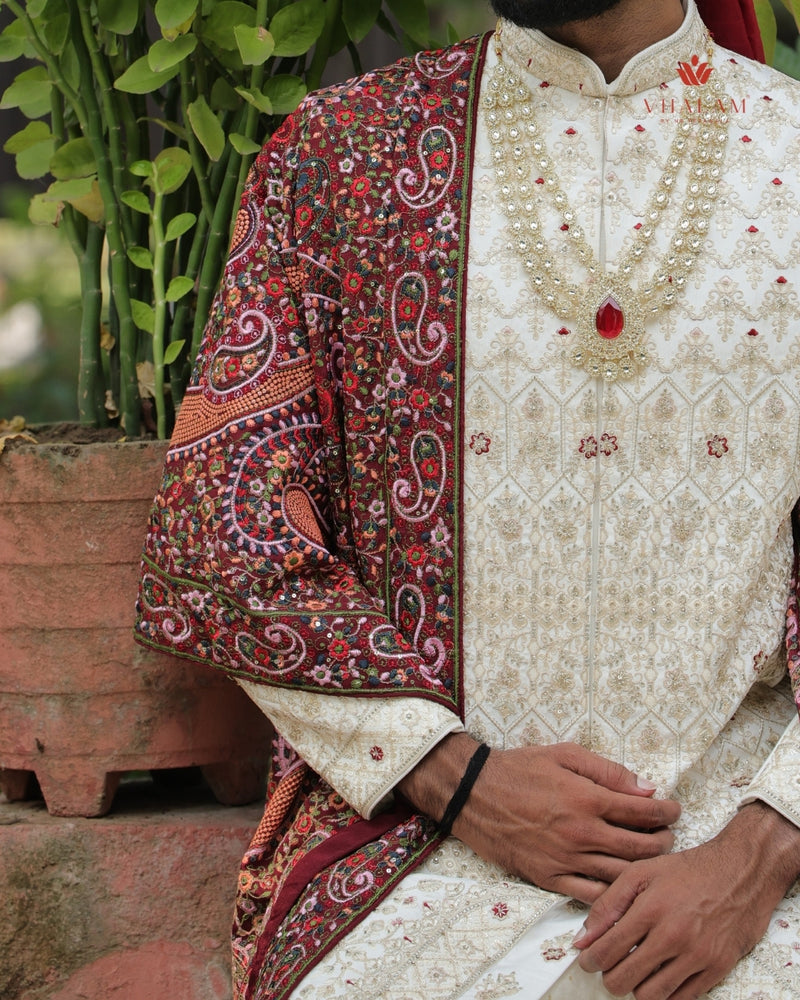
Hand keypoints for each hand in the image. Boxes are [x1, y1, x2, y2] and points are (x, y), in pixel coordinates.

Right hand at [399, 735, 680, 903]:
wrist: (474, 793)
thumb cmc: (519, 768)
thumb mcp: (564, 754)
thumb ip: (608, 771)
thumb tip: (646, 788)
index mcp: (587, 799)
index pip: (643, 812)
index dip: (667, 812)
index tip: (675, 810)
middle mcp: (581, 833)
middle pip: (640, 847)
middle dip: (663, 842)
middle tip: (669, 836)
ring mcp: (565, 859)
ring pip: (620, 874)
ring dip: (644, 868)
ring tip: (651, 859)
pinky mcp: (548, 877)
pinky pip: (591, 894)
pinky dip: (612, 892)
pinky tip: (621, 882)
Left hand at [573, 802, 799, 998]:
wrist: (740, 872)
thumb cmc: (689, 871)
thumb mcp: (641, 872)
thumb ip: (607, 904)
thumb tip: (583, 938)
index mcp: (650, 909)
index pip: (607, 950)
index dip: (590, 960)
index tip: (587, 960)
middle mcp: (673, 936)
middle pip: (624, 979)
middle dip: (609, 977)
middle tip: (609, 967)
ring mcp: (697, 956)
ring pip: (651, 995)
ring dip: (636, 987)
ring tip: (634, 970)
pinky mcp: (717, 969)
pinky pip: (681, 999)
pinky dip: (665, 992)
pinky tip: (660, 974)